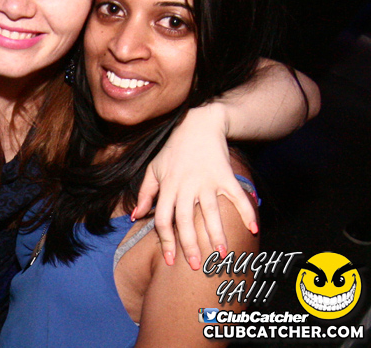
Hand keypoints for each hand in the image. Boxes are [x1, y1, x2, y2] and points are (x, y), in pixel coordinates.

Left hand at [133, 104, 257, 269]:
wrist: (199, 124)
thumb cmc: (174, 149)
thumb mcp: (154, 168)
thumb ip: (146, 193)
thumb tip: (135, 216)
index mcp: (168, 186)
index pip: (163, 219)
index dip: (166, 240)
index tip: (171, 260)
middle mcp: (185, 186)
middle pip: (185, 220)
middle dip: (189, 245)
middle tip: (197, 265)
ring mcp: (206, 181)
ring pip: (210, 212)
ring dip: (216, 234)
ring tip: (221, 254)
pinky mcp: (225, 176)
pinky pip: (236, 196)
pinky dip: (246, 211)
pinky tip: (253, 229)